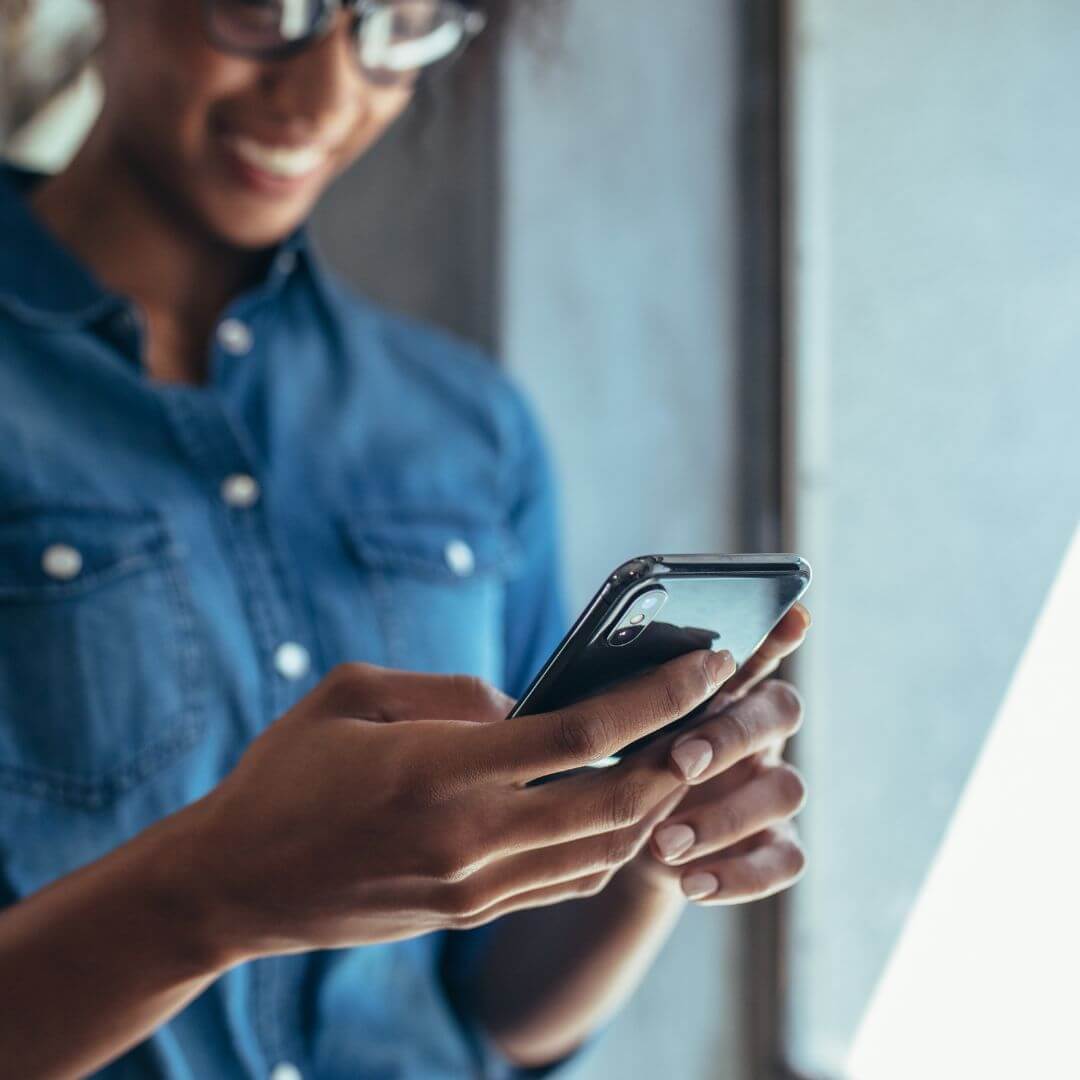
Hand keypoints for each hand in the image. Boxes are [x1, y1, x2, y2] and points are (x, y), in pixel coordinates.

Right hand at [179, 648, 736, 965]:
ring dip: (653, 804)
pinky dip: (609, 845)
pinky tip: (620, 811)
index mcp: (443, 771)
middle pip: (615, 803)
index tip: (707, 663)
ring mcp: (475, 889)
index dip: (657, 696)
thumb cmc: (285, 774)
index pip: (582, 732)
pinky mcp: (468, 915)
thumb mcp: (353, 695)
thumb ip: (449, 690)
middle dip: (679, 755)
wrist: (234, 885)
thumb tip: (524, 703)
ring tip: (679, 755)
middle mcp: (472, 838)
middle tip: (713, 711)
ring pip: (602, 852)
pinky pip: (566, 884)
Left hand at [622, 604, 810, 903]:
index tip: (792, 616)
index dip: (777, 633)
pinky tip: (689, 883)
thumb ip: (597, 709)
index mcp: (719, 687)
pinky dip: (741, 875)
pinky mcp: (773, 843)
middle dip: (730, 735)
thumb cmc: (605, 763)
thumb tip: (538, 702)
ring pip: (786, 789)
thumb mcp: (596, 731)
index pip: (755, 649)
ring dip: (725, 815)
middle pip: (780, 711)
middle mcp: (756, 730)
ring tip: (661, 844)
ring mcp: (769, 786)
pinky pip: (786, 860)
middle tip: (679, 761)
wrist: (615, 842)